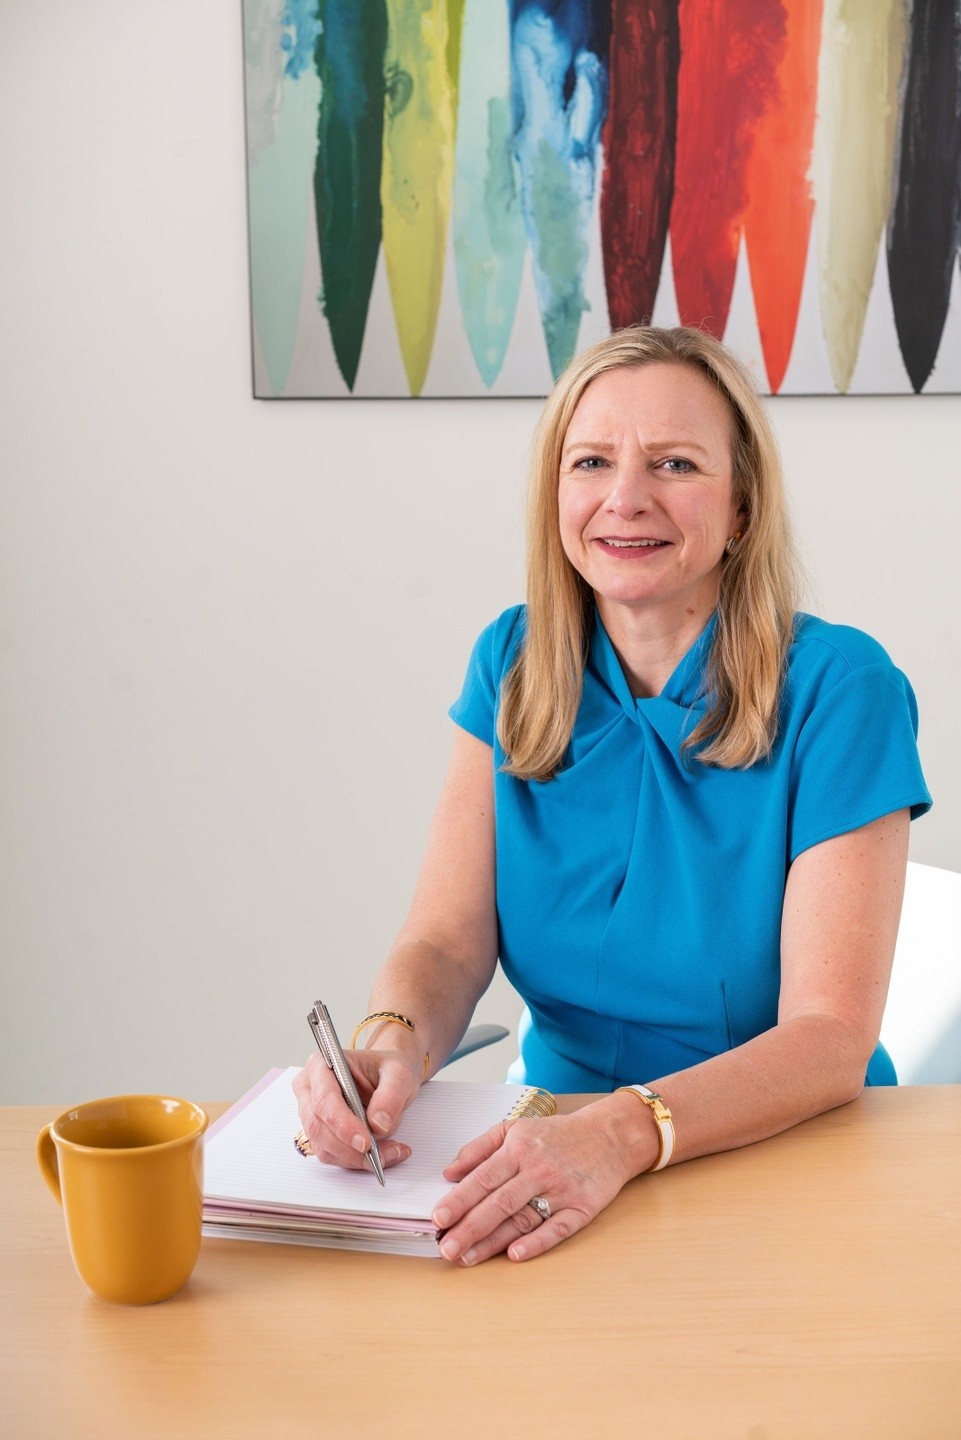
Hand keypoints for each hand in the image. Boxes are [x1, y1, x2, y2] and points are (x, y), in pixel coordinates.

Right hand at [292, 1048, 421, 1171]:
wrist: (388, 1076)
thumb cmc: (387, 1069)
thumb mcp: (399, 1074)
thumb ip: (390, 1096)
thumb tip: (378, 1124)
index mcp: (321, 1066)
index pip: (324, 1099)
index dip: (342, 1124)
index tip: (365, 1142)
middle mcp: (310, 1090)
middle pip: (318, 1127)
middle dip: (350, 1147)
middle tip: (381, 1155)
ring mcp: (312, 1114)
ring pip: (325, 1147)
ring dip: (357, 1158)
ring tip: (391, 1152)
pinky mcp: (321, 1134)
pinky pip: (334, 1156)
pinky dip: (358, 1161)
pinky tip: (383, 1154)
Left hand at [430, 1099, 647, 1264]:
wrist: (609, 1136)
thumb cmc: (557, 1134)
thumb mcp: (515, 1128)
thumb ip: (479, 1148)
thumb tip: (449, 1172)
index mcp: (518, 1148)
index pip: (483, 1178)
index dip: (459, 1200)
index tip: (438, 1219)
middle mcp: (538, 1169)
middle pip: (499, 1203)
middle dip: (469, 1227)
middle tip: (446, 1249)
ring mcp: (561, 1190)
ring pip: (522, 1219)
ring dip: (493, 1242)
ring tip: (467, 1258)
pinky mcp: (582, 1208)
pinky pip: (557, 1229)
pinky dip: (536, 1243)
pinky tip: (515, 1255)